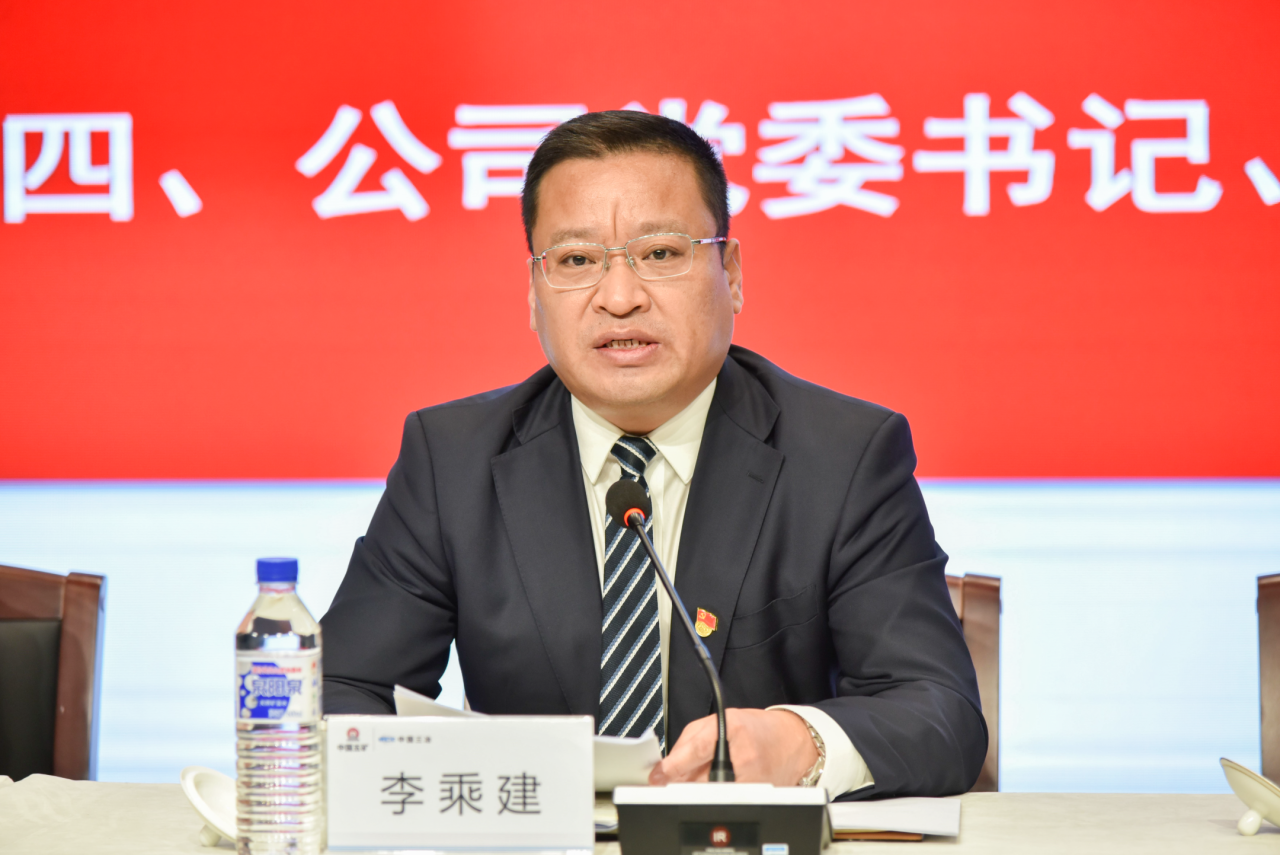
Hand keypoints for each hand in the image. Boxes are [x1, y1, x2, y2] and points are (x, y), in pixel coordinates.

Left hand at [649, 708, 817, 786]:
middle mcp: (741, 755)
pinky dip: (715, 796)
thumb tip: (666, 767)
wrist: (792, 742)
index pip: (695, 751)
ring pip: (708, 794)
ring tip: (709, 774)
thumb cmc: (756, 729)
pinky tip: (723, 783)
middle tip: (679, 775)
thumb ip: (690, 741)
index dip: (671, 766)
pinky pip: (724, 802)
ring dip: (698, 789)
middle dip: (682, 780)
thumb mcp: (719, 720)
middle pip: (697, 778)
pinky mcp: (755, 796)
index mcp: (731, 729)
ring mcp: (750, 779)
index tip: (657, 776)